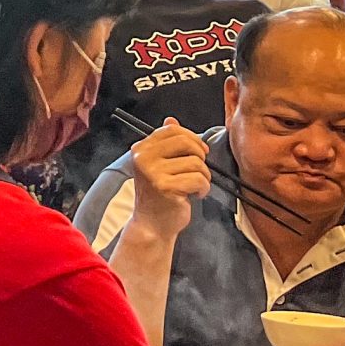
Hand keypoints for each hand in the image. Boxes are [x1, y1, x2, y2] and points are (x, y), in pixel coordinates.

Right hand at [127, 119, 211, 235]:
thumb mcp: (159, 165)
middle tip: (199, 171)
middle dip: (200, 156)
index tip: (200, 152)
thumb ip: (165, 143)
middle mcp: (143, 158)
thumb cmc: (159, 195)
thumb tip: (171, 120)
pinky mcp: (165, 188)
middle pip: (186, 142)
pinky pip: (198, 179)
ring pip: (196, 163)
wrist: (152, 225)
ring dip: (203, 177)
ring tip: (194, 187)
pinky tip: (195, 195)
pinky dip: (203, 189)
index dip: (192, 138)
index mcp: (141, 149)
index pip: (172, 129)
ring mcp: (153, 173)